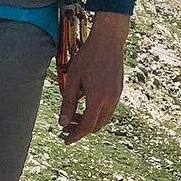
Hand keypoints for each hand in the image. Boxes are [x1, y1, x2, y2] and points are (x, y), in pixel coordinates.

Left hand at [58, 11, 130, 144]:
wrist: (109, 41)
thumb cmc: (88, 57)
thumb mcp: (72, 79)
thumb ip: (68, 103)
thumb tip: (62, 123)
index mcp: (98, 99)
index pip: (86, 126)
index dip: (75, 135)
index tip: (66, 140)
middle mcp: (110, 100)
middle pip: (96, 126)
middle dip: (81, 130)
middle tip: (66, 127)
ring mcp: (117, 95)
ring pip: (103, 119)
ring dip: (89, 121)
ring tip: (74, 116)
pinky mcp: (119, 90)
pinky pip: (108, 109)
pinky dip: (96, 112)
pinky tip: (85, 103)